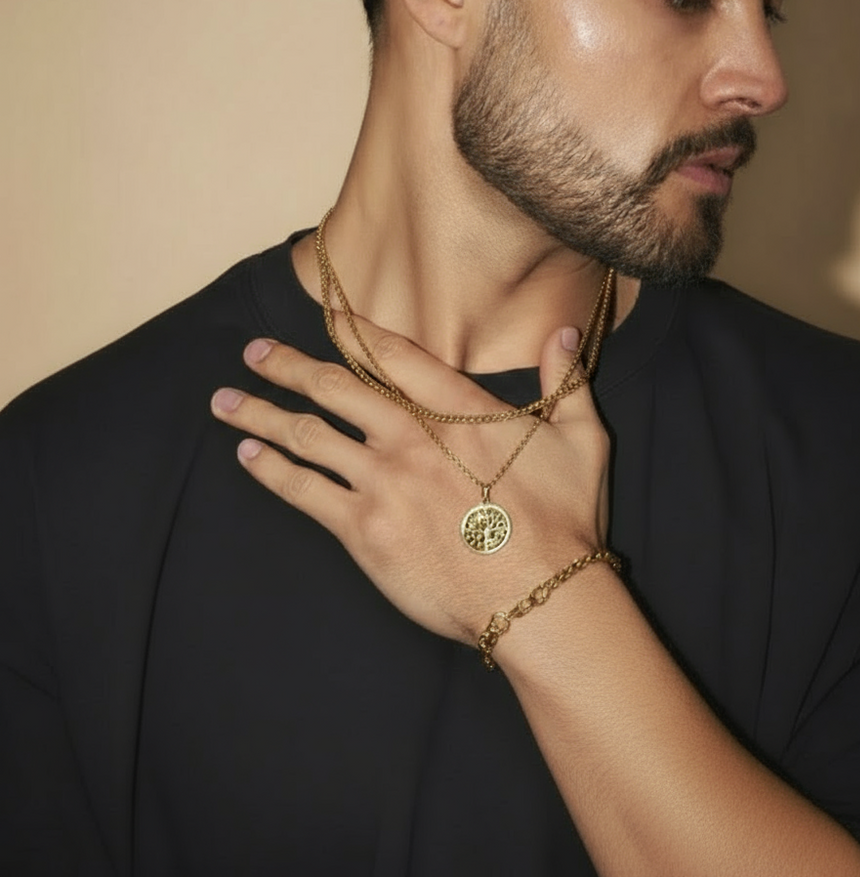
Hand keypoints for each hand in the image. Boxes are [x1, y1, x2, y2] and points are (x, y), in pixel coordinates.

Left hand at [210, 314, 609, 643]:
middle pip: (333, 387)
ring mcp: (382, 482)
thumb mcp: (581, 439)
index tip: (324, 316)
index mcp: (456, 409)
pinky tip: (248, 457)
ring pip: (307, 435)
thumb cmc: (564, 520)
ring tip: (225, 401)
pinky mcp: (365, 530)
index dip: (352, 330)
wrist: (540, 596)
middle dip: (285, 365)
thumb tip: (563, 334)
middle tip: (252, 352)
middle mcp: (409, 435)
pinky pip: (305, 492)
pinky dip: (272, 471)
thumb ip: (566, 380)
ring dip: (260, 415)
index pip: (391, 355)